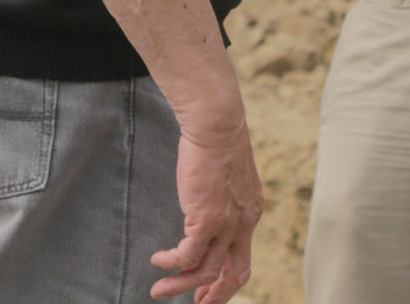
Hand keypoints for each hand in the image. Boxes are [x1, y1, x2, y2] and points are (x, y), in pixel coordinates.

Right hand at [151, 118, 262, 302]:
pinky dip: (171, 263)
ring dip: (180, 285)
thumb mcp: (226, 180)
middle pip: (234, 275)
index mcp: (251, 213)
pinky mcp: (207, 218)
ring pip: (207, 272)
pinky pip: (187, 255)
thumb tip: (203, 214)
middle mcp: (244, 222)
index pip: (242, 260)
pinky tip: (158, 260)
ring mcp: (228, 223)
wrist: (216, 124)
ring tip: (158, 290)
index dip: (226, 283)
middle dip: (214, 296)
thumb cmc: (215, 144)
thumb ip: (222, 202)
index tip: (206, 294)